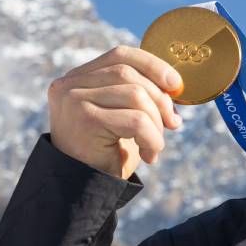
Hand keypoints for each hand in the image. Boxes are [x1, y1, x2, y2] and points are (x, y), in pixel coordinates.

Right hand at [47, 45, 185, 179]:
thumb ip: (139, 93)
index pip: (120, 55)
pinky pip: (136, 120)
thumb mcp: (123, 116)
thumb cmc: (107, 153)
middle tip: (173, 124)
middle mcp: (69, 84)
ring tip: (155, 145)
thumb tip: (175, 84)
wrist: (83, 191)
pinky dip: (152, 138)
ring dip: (156, 123)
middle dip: (160, 99)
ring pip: (135, 95)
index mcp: (78, 78)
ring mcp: (73, 99)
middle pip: (130, 74)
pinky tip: (149, 155)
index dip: (153, 65)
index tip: (176, 85)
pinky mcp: (83, 119)